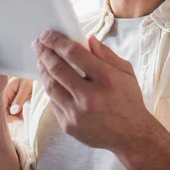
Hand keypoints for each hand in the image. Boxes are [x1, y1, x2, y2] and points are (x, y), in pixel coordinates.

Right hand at [3, 77, 32, 121]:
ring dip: (17, 117)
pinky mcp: (21, 103)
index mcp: (7, 90)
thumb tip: (13, 111)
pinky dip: (21, 115)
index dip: (6, 114)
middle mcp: (9, 96)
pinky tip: (24, 118)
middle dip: (12, 117)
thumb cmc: (32, 79)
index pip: (2, 104)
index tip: (13, 120)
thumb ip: (19, 98)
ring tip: (23, 119)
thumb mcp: (26, 87)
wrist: (41, 76)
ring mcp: (15, 99)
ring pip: (12, 112)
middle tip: (19, 121)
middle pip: (6, 110)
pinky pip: (18, 111)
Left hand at [31, 31, 159, 154]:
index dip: (57, 41)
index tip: (48, 34)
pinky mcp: (69, 126)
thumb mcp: (126, 72)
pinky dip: (51, 89)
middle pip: (57, 69)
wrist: (132, 135)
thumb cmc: (129, 100)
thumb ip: (106, 54)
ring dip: (43, 71)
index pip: (75, 54)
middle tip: (38, 44)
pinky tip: (51, 81)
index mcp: (106, 79)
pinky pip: (53, 103)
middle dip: (44, 53)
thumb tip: (88, 39)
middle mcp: (90, 97)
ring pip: (51, 87)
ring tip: (41, 60)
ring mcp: (77, 113)